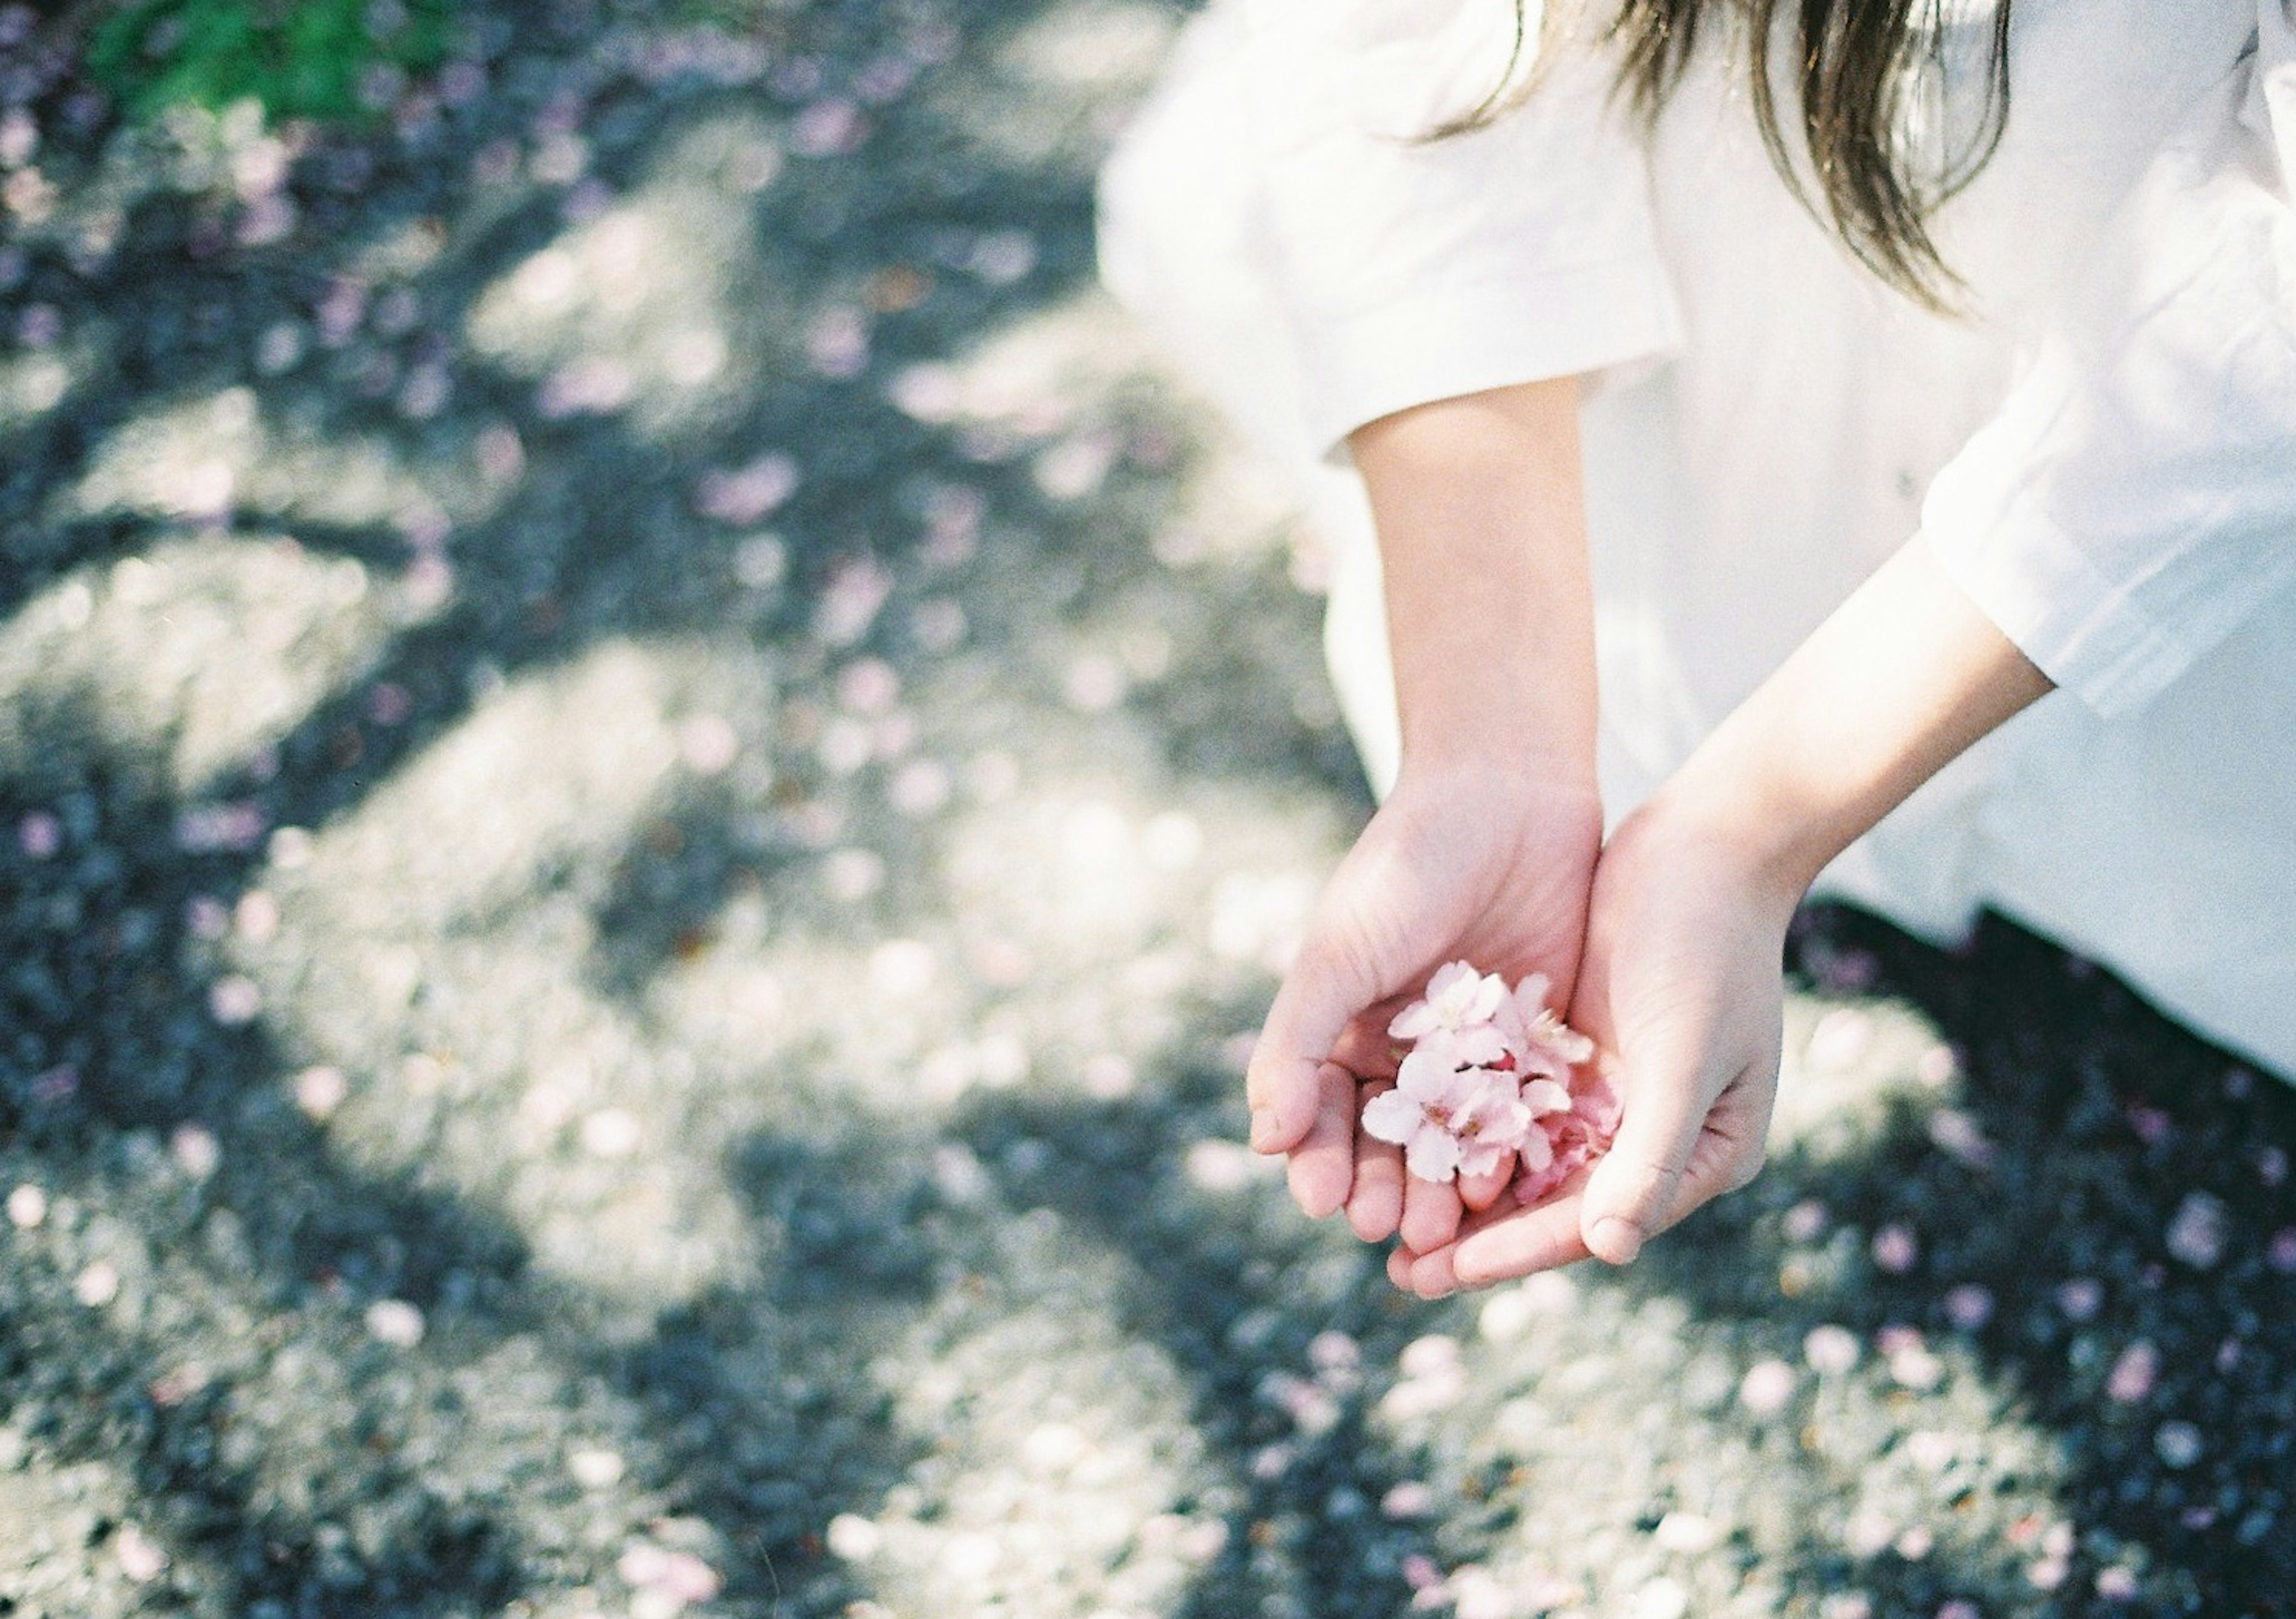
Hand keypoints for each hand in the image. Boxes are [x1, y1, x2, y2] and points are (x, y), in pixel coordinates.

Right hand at [1246, 759, 1600, 1252]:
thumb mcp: (1336, 958)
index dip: (1321, 1163)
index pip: (1325, 1119)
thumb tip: (1264, 1142)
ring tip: (1442, 1223)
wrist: (1505, 797)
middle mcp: (1406, 1057)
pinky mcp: (1535, 1049)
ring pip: (1453, 1145)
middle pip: (1388, 1147)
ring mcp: (1473, 1058)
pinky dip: (1508, 1155)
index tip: (1324, 1201)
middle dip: (1382, 1189)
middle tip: (1388, 1225)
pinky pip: (1520, 1118)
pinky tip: (1503, 1183)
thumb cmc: (1402, 871)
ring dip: (1441, 1188)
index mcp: (1346, 1035)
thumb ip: (1293, 1046)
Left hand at [1387, 790, 1791, 1293]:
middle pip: (1555, 1204)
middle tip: (1399, 1270)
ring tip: (1391, 1217)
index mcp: (1702, 1155)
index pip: (1593, 1221)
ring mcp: (1617, 1092)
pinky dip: (1470, 1126)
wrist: (1709, 845)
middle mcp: (1657, 1136)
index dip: (1513, 1250)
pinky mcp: (1579, 1048)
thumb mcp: (1684, 1055)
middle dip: (1478, 1238)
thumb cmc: (1709, 948)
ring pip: (1530, 1159)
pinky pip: (1517, 1103)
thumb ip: (1648, 1153)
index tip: (1439, 1272)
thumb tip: (1610, 1250)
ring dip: (1466, 1189)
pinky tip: (1410, 1142)